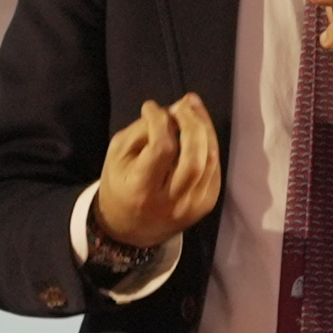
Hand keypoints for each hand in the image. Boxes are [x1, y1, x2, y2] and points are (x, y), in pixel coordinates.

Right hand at [94, 92, 221, 251]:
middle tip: (183, 104)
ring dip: (205, 129)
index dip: (159, 121)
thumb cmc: (120, 185)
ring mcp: (193, 206)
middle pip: (194, 158)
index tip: (151, 108)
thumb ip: (143, 130)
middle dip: (192, 123)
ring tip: (193, 108)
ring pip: (210, 160)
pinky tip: (199, 130)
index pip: (161, 150)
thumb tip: (174, 109)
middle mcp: (172, 202)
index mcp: (142, 191)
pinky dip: (209, 145)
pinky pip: (214, 168)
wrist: (130, 228)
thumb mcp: (118, 155)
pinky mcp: (206, 204)